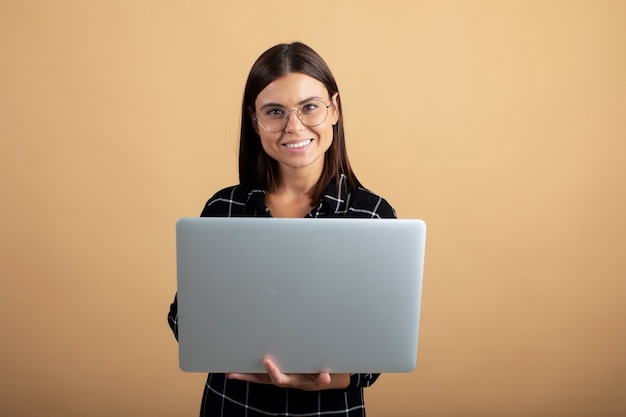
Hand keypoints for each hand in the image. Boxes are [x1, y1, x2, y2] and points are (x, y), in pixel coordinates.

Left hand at [227, 357, 349, 390]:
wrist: (317, 378)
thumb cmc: (318, 373)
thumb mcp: (322, 375)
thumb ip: (323, 377)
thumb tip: (326, 378)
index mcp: (292, 380)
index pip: (279, 378)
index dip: (272, 371)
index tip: (266, 361)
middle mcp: (281, 378)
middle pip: (261, 379)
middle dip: (247, 377)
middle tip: (232, 373)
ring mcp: (276, 375)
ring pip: (257, 376)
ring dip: (243, 374)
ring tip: (229, 371)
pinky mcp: (274, 371)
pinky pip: (258, 372)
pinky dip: (248, 370)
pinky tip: (237, 366)